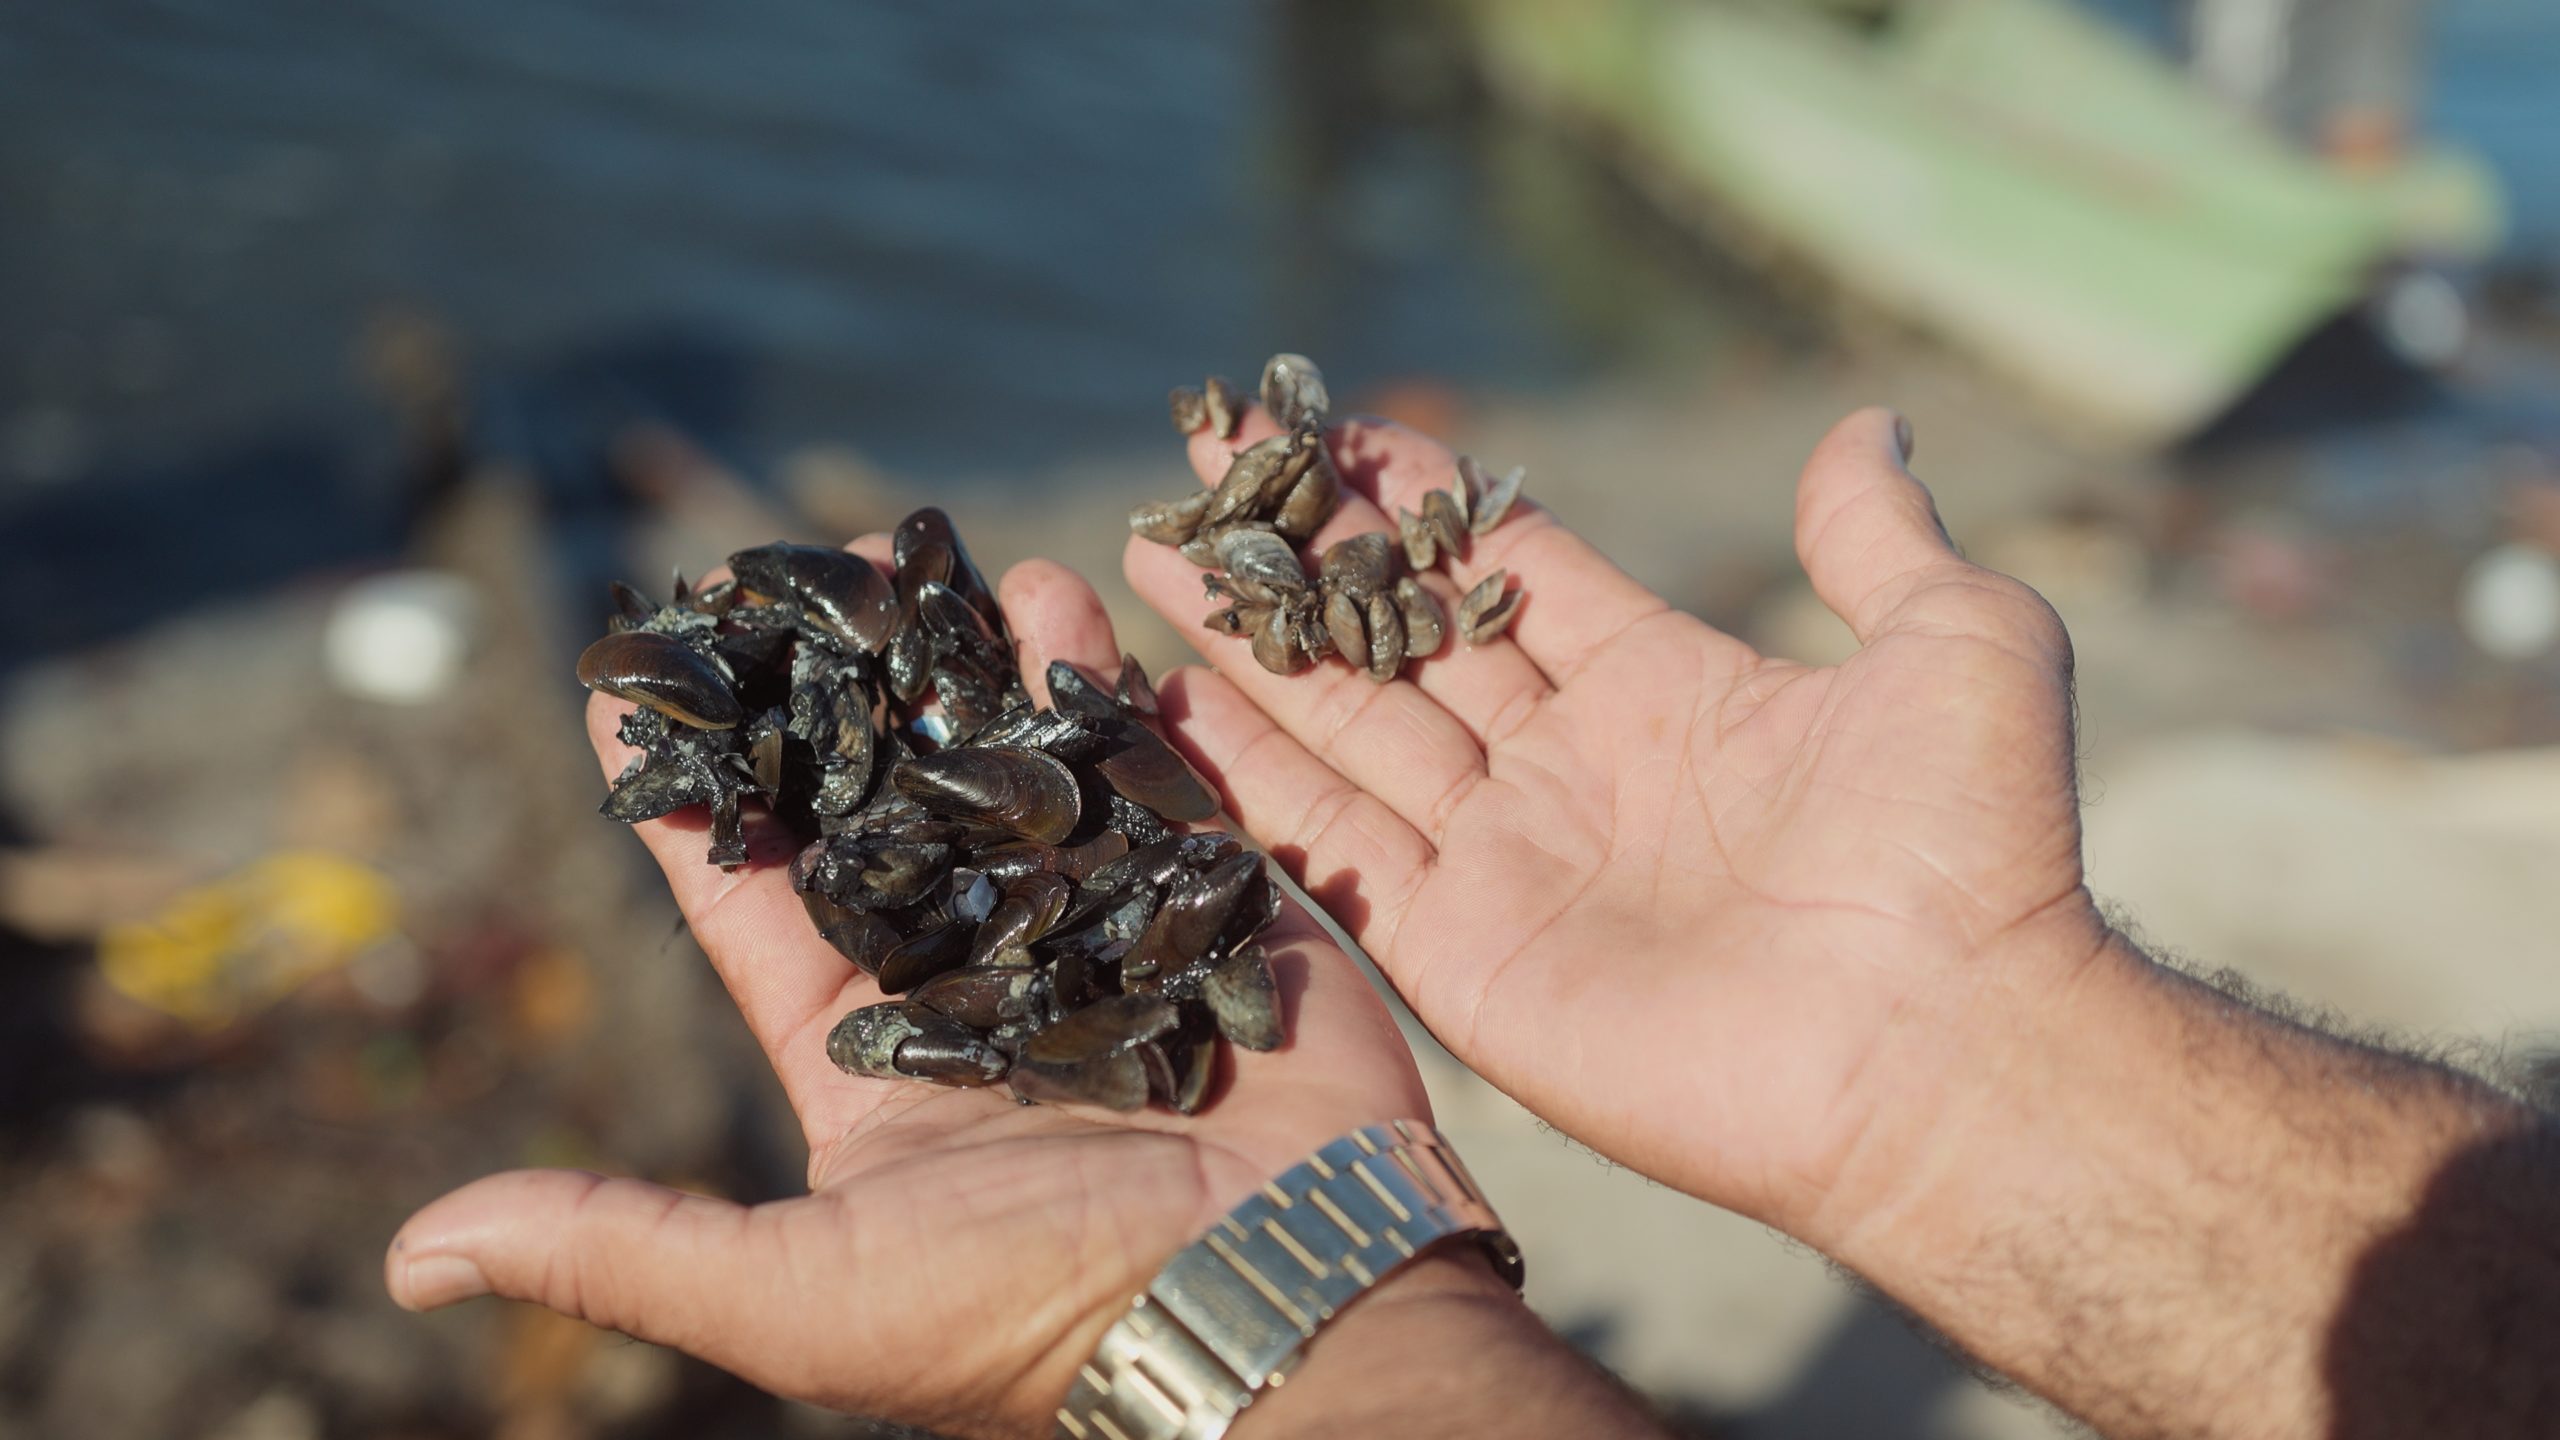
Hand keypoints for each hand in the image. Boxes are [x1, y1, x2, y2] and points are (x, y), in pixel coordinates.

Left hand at [385, 548, 1435, 1437]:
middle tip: (781, 577)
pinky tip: (1057, 594)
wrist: (1274, 1306)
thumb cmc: (1037, 1316)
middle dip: (831, 692)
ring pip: (1006, 768)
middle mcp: (975, 986)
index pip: (750, 904)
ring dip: (957, 662)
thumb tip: (415, 1250)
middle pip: (882, 808)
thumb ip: (627, 1247)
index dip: (685, 801)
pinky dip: (1102, 685)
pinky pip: (1142, 774)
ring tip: (909, 554)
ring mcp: (1093, 932)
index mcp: (870, 1064)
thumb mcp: (801, 1298)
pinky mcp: (1203, 901)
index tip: (618, 686)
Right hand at [1124, 406, 2107, 1244]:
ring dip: (1246, 649)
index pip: (1506, 572)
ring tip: (1148, 560)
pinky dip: (1242, 778)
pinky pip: (1329, 846)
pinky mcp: (1457, 952)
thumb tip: (1868, 423)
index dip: (1417, 503)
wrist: (1940, 1051)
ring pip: (1344, 730)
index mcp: (1666, 690)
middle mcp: (1569, 771)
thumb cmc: (1968, 848)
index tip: (1326, 430)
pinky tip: (1162, 704)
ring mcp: (1506, 864)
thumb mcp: (1960, 640)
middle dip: (1299, 563)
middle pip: (1401, 645)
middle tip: (1200, 477)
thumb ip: (1877, 536)